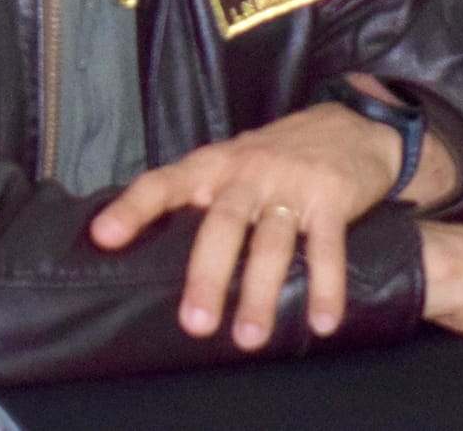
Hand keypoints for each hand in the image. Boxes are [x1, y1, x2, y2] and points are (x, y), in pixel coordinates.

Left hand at [91, 100, 407, 350]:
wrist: (357, 124)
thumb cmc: (283, 153)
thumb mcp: (236, 160)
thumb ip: (202, 193)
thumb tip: (150, 246)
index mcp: (218, 164)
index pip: (167, 181)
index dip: (135, 207)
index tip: (104, 237)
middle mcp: (250, 171)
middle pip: (223, 224)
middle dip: (208, 275)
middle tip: (196, 323)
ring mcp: (293, 184)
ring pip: (272, 242)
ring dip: (262, 292)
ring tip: (250, 337)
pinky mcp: (332, 198)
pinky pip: (326, 247)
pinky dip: (326, 286)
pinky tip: (321, 320)